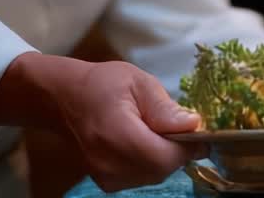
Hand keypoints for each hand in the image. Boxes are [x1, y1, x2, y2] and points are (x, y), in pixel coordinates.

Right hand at [0, 53, 204, 191]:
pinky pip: (141, 178)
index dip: (186, 148)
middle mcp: (108, 162)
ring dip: (165, 157)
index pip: (162, 157)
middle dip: (177, 151)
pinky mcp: (105, 182)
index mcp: (116, 133)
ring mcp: (104, 176)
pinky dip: (151, 163)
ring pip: (153, 176)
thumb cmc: (103, 84)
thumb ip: (164, 107)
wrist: (65, 99)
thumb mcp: (138, 82)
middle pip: (160, 170)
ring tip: (157, 131)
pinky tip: (145, 143)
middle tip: (178, 127)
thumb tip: (193, 125)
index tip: (198, 132)